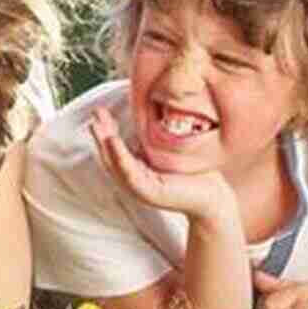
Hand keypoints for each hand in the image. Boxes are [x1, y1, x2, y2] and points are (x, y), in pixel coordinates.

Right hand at [89, 107, 235, 221]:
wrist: (213, 197)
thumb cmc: (193, 174)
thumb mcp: (168, 153)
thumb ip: (153, 142)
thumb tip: (150, 116)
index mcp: (136, 171)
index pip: (114, 150)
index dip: (105, 131)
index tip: (100, 111)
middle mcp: (134, 181)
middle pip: (109, 156)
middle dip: (100, 134)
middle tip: (94, 112)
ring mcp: (139, 188)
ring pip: (115, 165)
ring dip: (104, 144)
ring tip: (97, 125)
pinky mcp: (148, 193)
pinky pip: (129, 174)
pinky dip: (119, 157)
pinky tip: (113, 141)